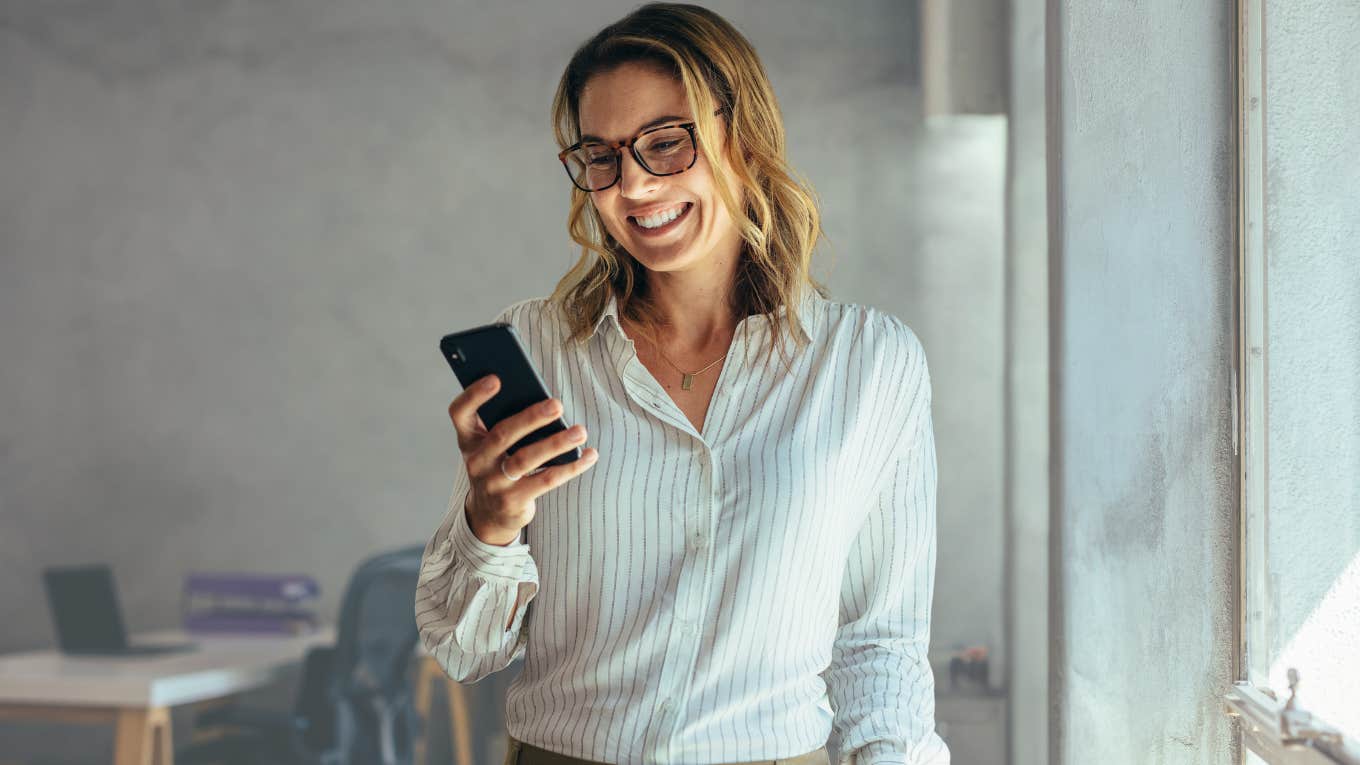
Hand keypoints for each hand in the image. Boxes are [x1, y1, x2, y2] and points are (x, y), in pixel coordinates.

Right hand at [448, 374, 598, 545]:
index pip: (460, 412)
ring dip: (556, 443)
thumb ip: (507, 422)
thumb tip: (547, 403)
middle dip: (531, 418)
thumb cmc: (498, 465)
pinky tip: (589, 455)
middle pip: (502, 434)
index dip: (474, 395)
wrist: (488, 514)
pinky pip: (546, 480)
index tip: (496, 378)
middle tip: (557, 404)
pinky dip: (571, 467)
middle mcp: (476, 460)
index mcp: (469, 438)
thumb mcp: (491, 445)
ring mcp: (493, 483)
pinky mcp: (513, 501)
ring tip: (580, 431)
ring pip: (526, 459)